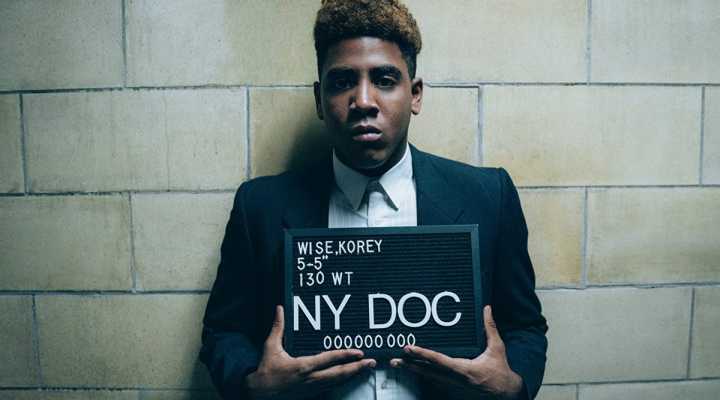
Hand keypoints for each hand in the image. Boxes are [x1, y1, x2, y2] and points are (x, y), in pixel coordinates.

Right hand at [245, 306, 375, 399]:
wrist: (258, 394)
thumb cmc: (265, 370)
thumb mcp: (270, 347)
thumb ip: (278, 327)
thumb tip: (280, 309)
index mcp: (303, 366)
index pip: (329, 359)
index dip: (345, 355)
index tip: (359, 352)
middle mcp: (310, 379)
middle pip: (339, 374)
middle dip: (357, 368)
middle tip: (372, 362)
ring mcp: (312, 388)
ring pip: (337, 382)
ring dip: (353, 374)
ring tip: (366, 369)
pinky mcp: (311, 394)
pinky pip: (330, 387)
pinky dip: (342, 381)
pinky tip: (350, 376)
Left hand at [390, 305, 522, 398]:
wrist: (504, 392)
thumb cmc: (500, 370)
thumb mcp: (497, 347)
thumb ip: (490, 327)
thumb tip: (487, 309)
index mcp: (464, 369)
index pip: (439, 360)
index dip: (423, 354)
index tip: (410, 348)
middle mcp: (455, 378)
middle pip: (427, 371)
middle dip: (410, 365)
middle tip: (394, 359)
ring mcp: (452, 383)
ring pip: (428, 376)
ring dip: (412, 369)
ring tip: (397, 363)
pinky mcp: (452, 385)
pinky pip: (433, 378)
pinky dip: (421, 373)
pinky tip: (412, 369)